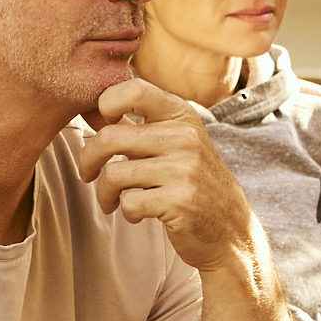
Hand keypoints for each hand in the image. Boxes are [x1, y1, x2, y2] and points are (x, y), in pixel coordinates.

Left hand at [75, 77, 259, 274]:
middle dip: (88, 160)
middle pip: (109, 137)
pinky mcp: (181, 201)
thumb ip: (137, 127)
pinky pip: (128, 203)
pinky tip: (137, 214)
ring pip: (113, 174)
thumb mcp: (175, 144)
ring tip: (111, 201)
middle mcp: (185, 137)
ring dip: (104, 193)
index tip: (101, 126)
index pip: (133, 90)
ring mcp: (185, 169)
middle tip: (88, 174)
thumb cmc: (193, 184)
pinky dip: (125, 212)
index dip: (105, 104)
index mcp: (181, 116)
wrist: (231, 229)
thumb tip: (90, 110)